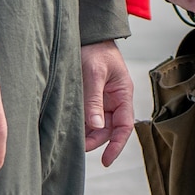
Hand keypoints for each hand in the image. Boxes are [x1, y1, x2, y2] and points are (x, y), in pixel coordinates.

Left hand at [81, 41, 134, 165]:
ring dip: (85, 132)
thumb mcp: (93, 74)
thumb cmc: (95, 49)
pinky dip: (79, 124)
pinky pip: (87, 116)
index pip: (124, 126)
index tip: (106, 160)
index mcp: (123, 94)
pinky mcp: (90, 97)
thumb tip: (94, 126)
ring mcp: (102, 99)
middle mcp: (114, 100)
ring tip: (70, 137)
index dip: (117, 145)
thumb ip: (94, 100)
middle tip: (76, 146)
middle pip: (108, 129)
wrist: (88, 33)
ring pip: (96, 125)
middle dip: (94, 140)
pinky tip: (69, 126)